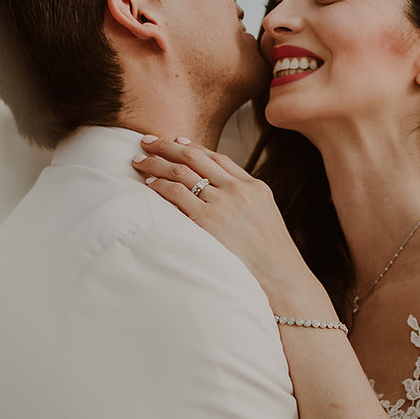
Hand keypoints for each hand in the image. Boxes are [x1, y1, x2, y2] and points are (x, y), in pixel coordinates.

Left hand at [132, 136, 311, 296]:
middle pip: (195, 158)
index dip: (194, 147)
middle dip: (167, 146)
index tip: (177, 141)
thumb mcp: (265, 218)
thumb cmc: (271, 257)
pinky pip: (177, 195)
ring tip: (139, 160)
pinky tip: (149, 183)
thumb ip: (245, 202)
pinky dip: (160, 186)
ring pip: (181, 172)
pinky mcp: (207, 221)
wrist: (280, 277)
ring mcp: (222, 204)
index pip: (218, 158)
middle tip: (147, 141)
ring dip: (157, 163)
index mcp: (254, 187)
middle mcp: (237, 190)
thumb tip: (222, 197)